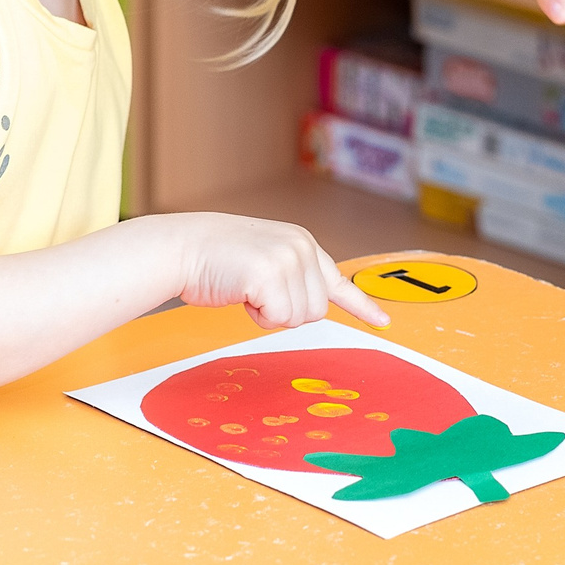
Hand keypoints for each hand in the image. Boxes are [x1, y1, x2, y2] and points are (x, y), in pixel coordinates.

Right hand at [174, 213, 386, 330]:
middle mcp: (302, 246)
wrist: (181, 247)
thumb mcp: (265, 259)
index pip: (338, 280)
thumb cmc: (216, 260)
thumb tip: (311, 307)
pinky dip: (257, 316)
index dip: (361, 305)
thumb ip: (292, 276)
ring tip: (246, 288)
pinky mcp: (271, 274)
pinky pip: (279, 318)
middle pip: (316, 311)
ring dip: (270, 314)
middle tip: (255, 292)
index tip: (383, 322)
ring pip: (300, 318)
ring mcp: (289, 258)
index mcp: (303, 242)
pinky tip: (240, 291)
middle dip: (284, 312)